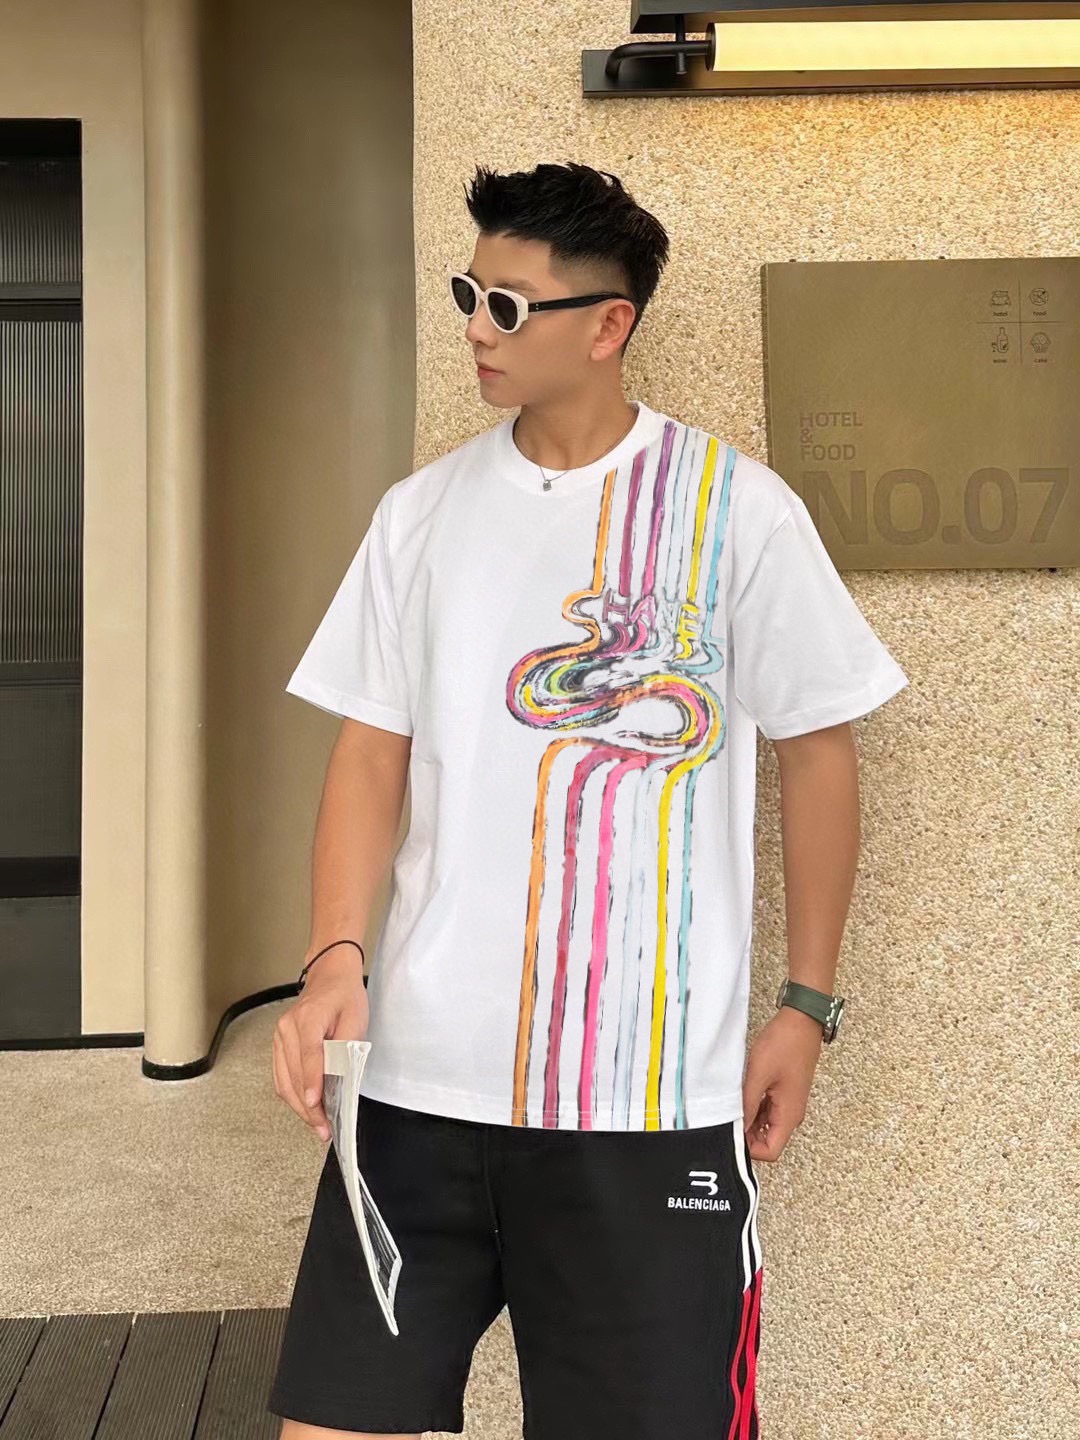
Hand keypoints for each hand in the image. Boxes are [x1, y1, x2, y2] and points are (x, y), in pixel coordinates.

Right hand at [272, 946, 368, 1141]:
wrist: (329, 976)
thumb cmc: (345, 996)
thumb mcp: (355, 1018)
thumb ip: (346, 1048)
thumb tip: (339, 1079)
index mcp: (308, 1018)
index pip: (309, 1056)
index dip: (312, 1082)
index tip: (316, 1104)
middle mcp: (287, 1029)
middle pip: (294, 1075)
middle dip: (309, 1107)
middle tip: (324, 1128)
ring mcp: (279, 1037)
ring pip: (284, 1081)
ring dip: (299, 1107)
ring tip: (317, 1126)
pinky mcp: (278, 1045)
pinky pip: (281, 1077)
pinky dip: (293, 1096)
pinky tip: (306, 1110)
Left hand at [742, 1005, 823, 1162]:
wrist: (802, 1020)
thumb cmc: (785, 1043)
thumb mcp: (758, 1074)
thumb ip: (747, 1105)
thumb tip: (736, 1129)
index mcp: (789, 1115)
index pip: (770, 1152)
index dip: (749, 1149)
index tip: (730, 1133)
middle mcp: (792, 1114)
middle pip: (767, 1141)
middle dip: (746, 1135)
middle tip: (725, 1118)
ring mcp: (788, 1103)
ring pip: (765, 1126)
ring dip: (748, 1120)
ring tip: (730, 1103)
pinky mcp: (784, 1092)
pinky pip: (767, 1110)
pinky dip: (753, 1108)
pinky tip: (740, 1094)